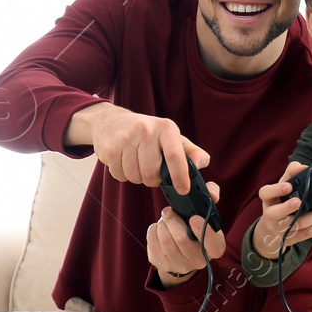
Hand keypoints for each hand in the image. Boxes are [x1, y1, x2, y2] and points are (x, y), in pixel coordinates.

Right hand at [68, 102, 210, 189]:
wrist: (111, 121)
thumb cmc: (148, 133)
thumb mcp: (171, 137)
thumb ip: (191, 152)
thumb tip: (201, 164)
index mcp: (165, 127)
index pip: (174, 156)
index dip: (180, 176)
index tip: (183, 190)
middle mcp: (146, 130)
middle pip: (152, 173)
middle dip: (153, 180)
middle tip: (151, 171)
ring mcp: (125, 138)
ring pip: (135, 177)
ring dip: (137, 178)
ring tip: (137, 164)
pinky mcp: (110, 148)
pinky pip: (120, 176)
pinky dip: (123, 175)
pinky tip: (124, 162)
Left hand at [148, 181, 224, 285]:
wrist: (183, 250)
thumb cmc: (195, 226)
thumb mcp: (207, 212)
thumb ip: (212, 196)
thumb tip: (213, 195)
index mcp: (215, 247)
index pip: (213, 243)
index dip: (204, 231)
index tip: (194, 218)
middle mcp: (199, 260)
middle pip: (181, 239)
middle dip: (172, 220)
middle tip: (169, 212)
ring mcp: (180, 265)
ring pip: (165, 241)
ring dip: (161, 225)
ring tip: (164, 220)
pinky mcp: (164, 266)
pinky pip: (153, 246)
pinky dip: (153, 232)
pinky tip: (158, 229)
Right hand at [252, 161, 311, 258]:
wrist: (272, 230)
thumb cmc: (280, 203)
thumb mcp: (282, 187)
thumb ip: (291, 173)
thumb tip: (302, 166)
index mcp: (269, 199)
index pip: (265, 193)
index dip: (275, 190)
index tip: (288, 186)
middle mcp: (271, 214)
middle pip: (275, 213)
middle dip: (287, 207)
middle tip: (299, 202)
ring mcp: (279, 228)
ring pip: (293, 225)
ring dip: (310, 218)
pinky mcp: (289, 238)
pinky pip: (303, 236)